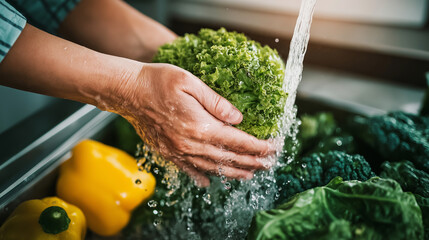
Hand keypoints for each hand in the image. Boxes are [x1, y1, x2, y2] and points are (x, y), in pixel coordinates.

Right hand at [115, 63, 273, 186]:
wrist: (127, 92)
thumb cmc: (158, 81)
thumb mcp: (190, 82)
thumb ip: (217, 102)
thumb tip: (239, 118)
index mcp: (200, 126)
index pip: (238, 141)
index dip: (259, 146)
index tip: (274, 147)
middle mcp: (191, 144)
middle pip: (229, 158)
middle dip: (252, 161)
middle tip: (269, 163)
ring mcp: (179, 151)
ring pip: (213, 168)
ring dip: (234, 172)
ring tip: (250, 174)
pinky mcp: (168, 152)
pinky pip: (189, 170)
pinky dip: (203, 176)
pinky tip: (211, 182)